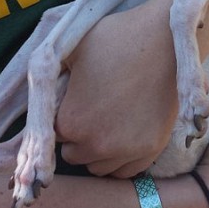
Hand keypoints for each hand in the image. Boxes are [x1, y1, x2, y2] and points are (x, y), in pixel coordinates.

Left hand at [55, 0, 178, 178]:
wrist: (165, 36)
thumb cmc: (117, 37)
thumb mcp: (73, 49)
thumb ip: (52, 75)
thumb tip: (43, 88)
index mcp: (71, 121)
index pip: (55, 133)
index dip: (65, 114)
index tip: (78, 98)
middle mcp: (96, 144)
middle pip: (74, 152)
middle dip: (80, 133)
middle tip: (96, 106)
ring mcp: (126, 150)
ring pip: (98, 165)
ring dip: (99, 148)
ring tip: (111, 118)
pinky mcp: (151, 149)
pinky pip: (126, 170)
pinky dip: (121, 157)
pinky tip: (125, 131)